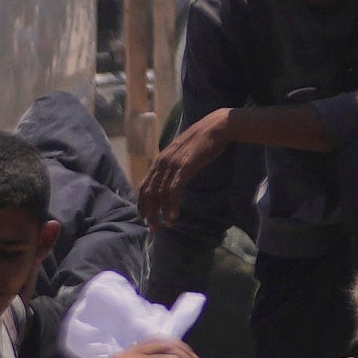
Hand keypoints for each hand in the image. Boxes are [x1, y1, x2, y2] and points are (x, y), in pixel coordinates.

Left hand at [134, 109, 230, 226]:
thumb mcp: (182, 155)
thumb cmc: (202, 142)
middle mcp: (162, 162)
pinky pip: (173, 191)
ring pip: (159, 194)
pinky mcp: (184, 167)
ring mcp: (172, 164)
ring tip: (164, 226)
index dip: (142, 202)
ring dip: (160, 212)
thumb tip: (172, 180)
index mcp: (160, 160)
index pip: (144, 184)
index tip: (143, 217)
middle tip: (152, 229)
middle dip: (149, 212)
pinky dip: (171, 206)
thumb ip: (174, 166)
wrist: (215, 128)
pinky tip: (173, 217)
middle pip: (149, 192)